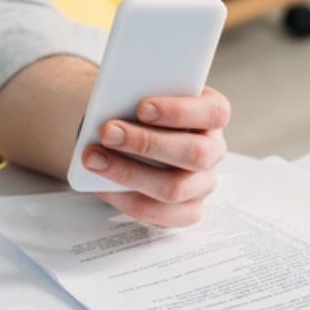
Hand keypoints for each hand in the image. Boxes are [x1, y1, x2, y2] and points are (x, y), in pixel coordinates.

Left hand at [82, 86, 230, 227]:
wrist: (124, 134)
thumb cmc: (136, 111)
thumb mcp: (140, 95)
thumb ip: (137, 94)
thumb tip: (115, 103)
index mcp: (211, 114)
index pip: (214, 112)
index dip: (180, 111)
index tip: (141, 107)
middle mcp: (212, 151)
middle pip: (194, 153)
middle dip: (146, 143)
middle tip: (108, 132)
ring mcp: (201, 184)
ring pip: (174, 188)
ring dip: (128, 173)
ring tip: (94, 158)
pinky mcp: (185, 210)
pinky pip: (160, 214)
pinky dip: (125, 198)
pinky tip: (101, 184)